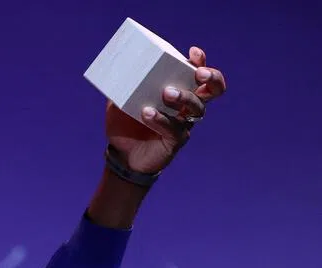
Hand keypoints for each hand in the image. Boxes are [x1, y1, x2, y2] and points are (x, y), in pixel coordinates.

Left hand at [106, 46, 227, 174]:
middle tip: (198, 73)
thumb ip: (120, 87)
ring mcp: (184, 124)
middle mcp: (187, 106)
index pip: (197, 74)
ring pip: (197, 108)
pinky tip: (147, 113)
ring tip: (166, 92)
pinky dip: (161, 119)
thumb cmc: (125, 125)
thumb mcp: (119, 102)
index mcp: (178, 91)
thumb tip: (113, 69)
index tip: (193, 53)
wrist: (121, 155)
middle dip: (211, 78)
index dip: (200, 62)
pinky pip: (175, 129)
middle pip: (213, 89)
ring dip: (184, 97)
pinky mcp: (176, 140)